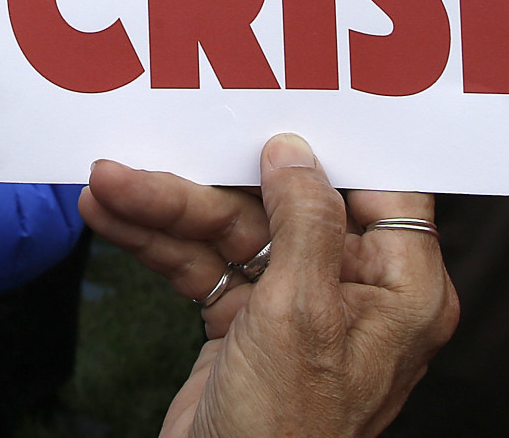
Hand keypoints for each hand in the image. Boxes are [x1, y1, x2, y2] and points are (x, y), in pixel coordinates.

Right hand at [79, 135, 456, 437]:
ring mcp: (294, 309)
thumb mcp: (301, 315)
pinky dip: (156, 242)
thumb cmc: (288, 435)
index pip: (378, 189)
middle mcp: (352, 293)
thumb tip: (297, 154)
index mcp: (400, 290)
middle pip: (283, 205)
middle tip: (162, 145)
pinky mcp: (242, 326)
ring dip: (166, 207)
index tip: (284, 104)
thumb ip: (304, 223)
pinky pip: (200, 266)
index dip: (331, 147)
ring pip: (229, 233)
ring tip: (109, 182)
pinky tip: (112, 216)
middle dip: (211, 178)